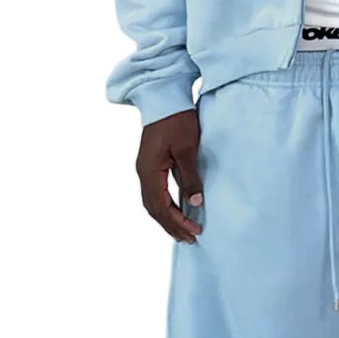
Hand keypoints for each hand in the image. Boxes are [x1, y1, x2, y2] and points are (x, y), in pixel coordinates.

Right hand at [137, 108, 202, 241]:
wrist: (163, 98)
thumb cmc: (176, 120)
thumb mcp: (187, 149)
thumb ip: (190, 177)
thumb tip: (194, 203)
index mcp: (149, 172)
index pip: (161, 207)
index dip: (177, 222)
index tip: (195, 232)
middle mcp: (143, 173)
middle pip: (154, 209)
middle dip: (172, 225)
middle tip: (191, 239)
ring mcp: (145, 169)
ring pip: (153, 202)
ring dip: (167, 218)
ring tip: (183, 231)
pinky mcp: (151, 164)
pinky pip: (155, 192)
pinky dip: (165, 205)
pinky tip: (176, 209)